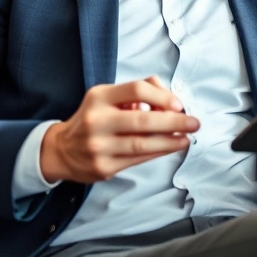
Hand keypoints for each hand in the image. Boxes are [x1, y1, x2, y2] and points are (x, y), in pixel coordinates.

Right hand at [40, 76, 199, 182]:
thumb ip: (137, 91)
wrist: (61, 150)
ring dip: (171, 141)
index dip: (162, 96)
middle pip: (144, 119)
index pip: (136, 89)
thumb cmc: (93, 118)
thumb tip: (170, 97)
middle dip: (175, 122)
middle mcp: (97, 120)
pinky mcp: (104, 167)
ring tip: (187, 138)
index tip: (179, 104)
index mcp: (99, 97)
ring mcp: (99, 146)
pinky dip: (159, 152)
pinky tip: (171, 147)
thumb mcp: (107, 97)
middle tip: (194, 123)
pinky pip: (138, 159)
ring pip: (143, 143)